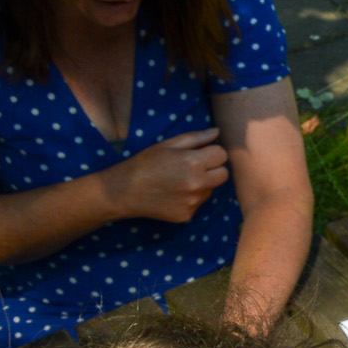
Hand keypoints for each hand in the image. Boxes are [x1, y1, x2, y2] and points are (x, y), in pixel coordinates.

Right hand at [108, 126, 229, 222]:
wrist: (124, 191)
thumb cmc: (145, 163)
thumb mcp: (168, 145)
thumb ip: (196, 138)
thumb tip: (217, 132)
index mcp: (193, 163)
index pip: (222, 155)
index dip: (213, 152)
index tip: (202, 153)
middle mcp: (197, 184)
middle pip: (224, 175)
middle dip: (214, 168)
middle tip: (194, 166)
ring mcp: (193, 202)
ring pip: (211, 190)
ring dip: (202, 184)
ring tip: (178, 180)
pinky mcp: (188, 215)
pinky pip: (198, 203)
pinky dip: (191, 198)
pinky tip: (173, 194)